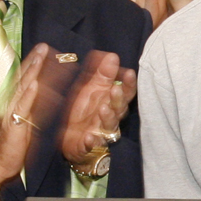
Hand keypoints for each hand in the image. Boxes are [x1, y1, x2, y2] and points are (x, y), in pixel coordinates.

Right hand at [0, 44, 75, 195]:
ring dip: (31, 71)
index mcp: (12, 102)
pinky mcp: (12, 125)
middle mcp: (9, 104)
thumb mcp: (22, 122)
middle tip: (44, 46)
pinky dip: (28, 94)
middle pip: (22, 78)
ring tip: (41, 57)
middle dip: (34, 61)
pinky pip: (20, 108)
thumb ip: (30, 108)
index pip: (23, 79)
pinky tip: (34, 83)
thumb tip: (42, 95)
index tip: (44, 50)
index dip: (33, 64)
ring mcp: (10, 112)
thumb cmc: (8, 145)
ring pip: (22, 88)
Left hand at [58, 51, 133, 168]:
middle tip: (114, 89)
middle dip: (118, 100)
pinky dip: (91, 141)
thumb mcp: (92, 88)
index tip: (130, 73)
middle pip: (120, 109)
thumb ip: (103, 74)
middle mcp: (111, 118)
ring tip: (103, 108)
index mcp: (112, 102)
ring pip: (109, 126)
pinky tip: (89, 136)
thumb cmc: (86, 111)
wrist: (71, 138)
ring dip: (108, 117)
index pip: (125, 93)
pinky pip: (92, 144)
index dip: (129, 84)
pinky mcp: (88, 145)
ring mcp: (101, 132)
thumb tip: (113, 56)